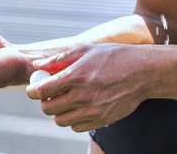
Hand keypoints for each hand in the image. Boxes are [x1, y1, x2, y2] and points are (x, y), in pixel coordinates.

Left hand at [26, 44, 150, 131]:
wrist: (143, 72)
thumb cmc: (114, 56)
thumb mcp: (86, 50)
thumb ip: (59, 59)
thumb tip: (37, 66)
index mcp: (77, 75)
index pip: (42, 90)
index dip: (32, 90)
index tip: (33, 88)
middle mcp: (83, 95)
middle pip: (48, 108)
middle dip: (44, 101)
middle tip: (51, 94)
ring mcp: (93, 110)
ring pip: (60, 120)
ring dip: (58, 111)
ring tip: (66, 99)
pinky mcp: (102, 120)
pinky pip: (76, 126)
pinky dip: (73, 119)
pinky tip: (79, 106)